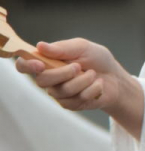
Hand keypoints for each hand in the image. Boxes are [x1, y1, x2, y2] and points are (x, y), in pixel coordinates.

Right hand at [16, 38, 143, 137]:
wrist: (116, 78)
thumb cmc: (97, 60)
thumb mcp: (83, 47)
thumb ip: (62, 48)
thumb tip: (40, 46)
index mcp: (47, 61)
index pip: (24, 65)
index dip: (26, 65)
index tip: (39, 64)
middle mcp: (49, 78)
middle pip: (41, 80)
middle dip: (62, 73)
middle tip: (78, 66)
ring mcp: (58, 93)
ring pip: (61, 91)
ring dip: (82, 81)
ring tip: (92, 74)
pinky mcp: (70, 104)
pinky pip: (76, 100)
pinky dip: (91, 90)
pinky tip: (97, 85)